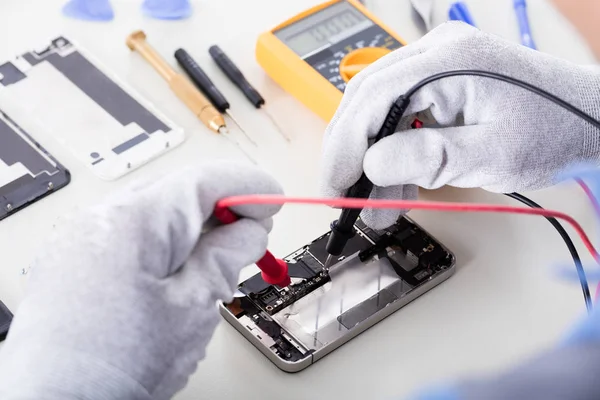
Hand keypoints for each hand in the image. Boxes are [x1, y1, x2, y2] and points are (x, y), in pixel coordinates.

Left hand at [0, 161, 282, 399]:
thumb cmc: (115, 367)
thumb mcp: (192, 307)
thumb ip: (226, 256)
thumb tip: (248, 230)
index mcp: (133, 220)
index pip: (203, 181)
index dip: (246, 186)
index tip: (272, 198)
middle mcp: (100, 218)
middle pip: (177, 193)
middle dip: (222, 209)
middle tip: (252, 235)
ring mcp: (81, 239)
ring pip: (154, 214)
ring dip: (193, 229)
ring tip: (218, 261)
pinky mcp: (74, 261)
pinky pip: (130, 235)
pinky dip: (163, 244)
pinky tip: (178, 272)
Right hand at [320, 22, 599, 228]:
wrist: (587, 119)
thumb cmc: (554, 130)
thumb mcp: (493, 153)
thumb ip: (430, 157)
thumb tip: (372, 164)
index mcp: (449, 60)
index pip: (374, 98)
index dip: (345, 146)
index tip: (335, 187)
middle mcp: (436, 53)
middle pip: (366, 101)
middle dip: (350, 154)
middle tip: (344, 198)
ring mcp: (435, 65)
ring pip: (377, 112)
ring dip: (370, 161)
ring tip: (375, 207)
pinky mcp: (438, 83)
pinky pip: (397, 116)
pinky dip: (390, 154)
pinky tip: (393, 187)